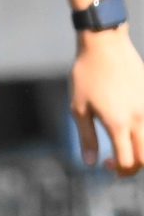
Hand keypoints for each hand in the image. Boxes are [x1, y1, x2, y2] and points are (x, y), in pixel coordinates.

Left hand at [73, 27, 143, 173]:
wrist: (104, 45)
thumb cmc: (86, 76)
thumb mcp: (78, 109)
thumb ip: (87, 138)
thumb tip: (91, 163)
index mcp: (118, 123)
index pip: (127, 161)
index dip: (117, 170)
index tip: (105, 162)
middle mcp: (139, 118)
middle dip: (133, 167)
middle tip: (117, 161)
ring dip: (143, 151)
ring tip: (127, 145)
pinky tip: (132, 128)